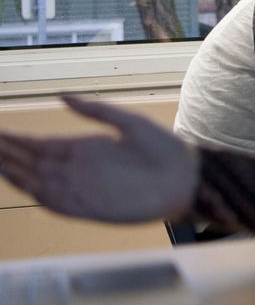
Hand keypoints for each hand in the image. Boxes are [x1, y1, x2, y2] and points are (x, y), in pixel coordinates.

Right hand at [0, 97, 198, 222]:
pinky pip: (58, 203)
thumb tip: (61, 95)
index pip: (40, 144)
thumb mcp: (129, 123)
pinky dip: (40, 195)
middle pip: (33, 163)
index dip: (16, 140)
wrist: (186, 177)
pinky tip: (25, 185)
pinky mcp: (91, 208)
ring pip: (39, 183)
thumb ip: (95, 110)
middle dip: (7, 156)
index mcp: (84, 147)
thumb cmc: (163, 148)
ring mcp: (82, 188)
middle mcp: (77, 169)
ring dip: (16, 175)